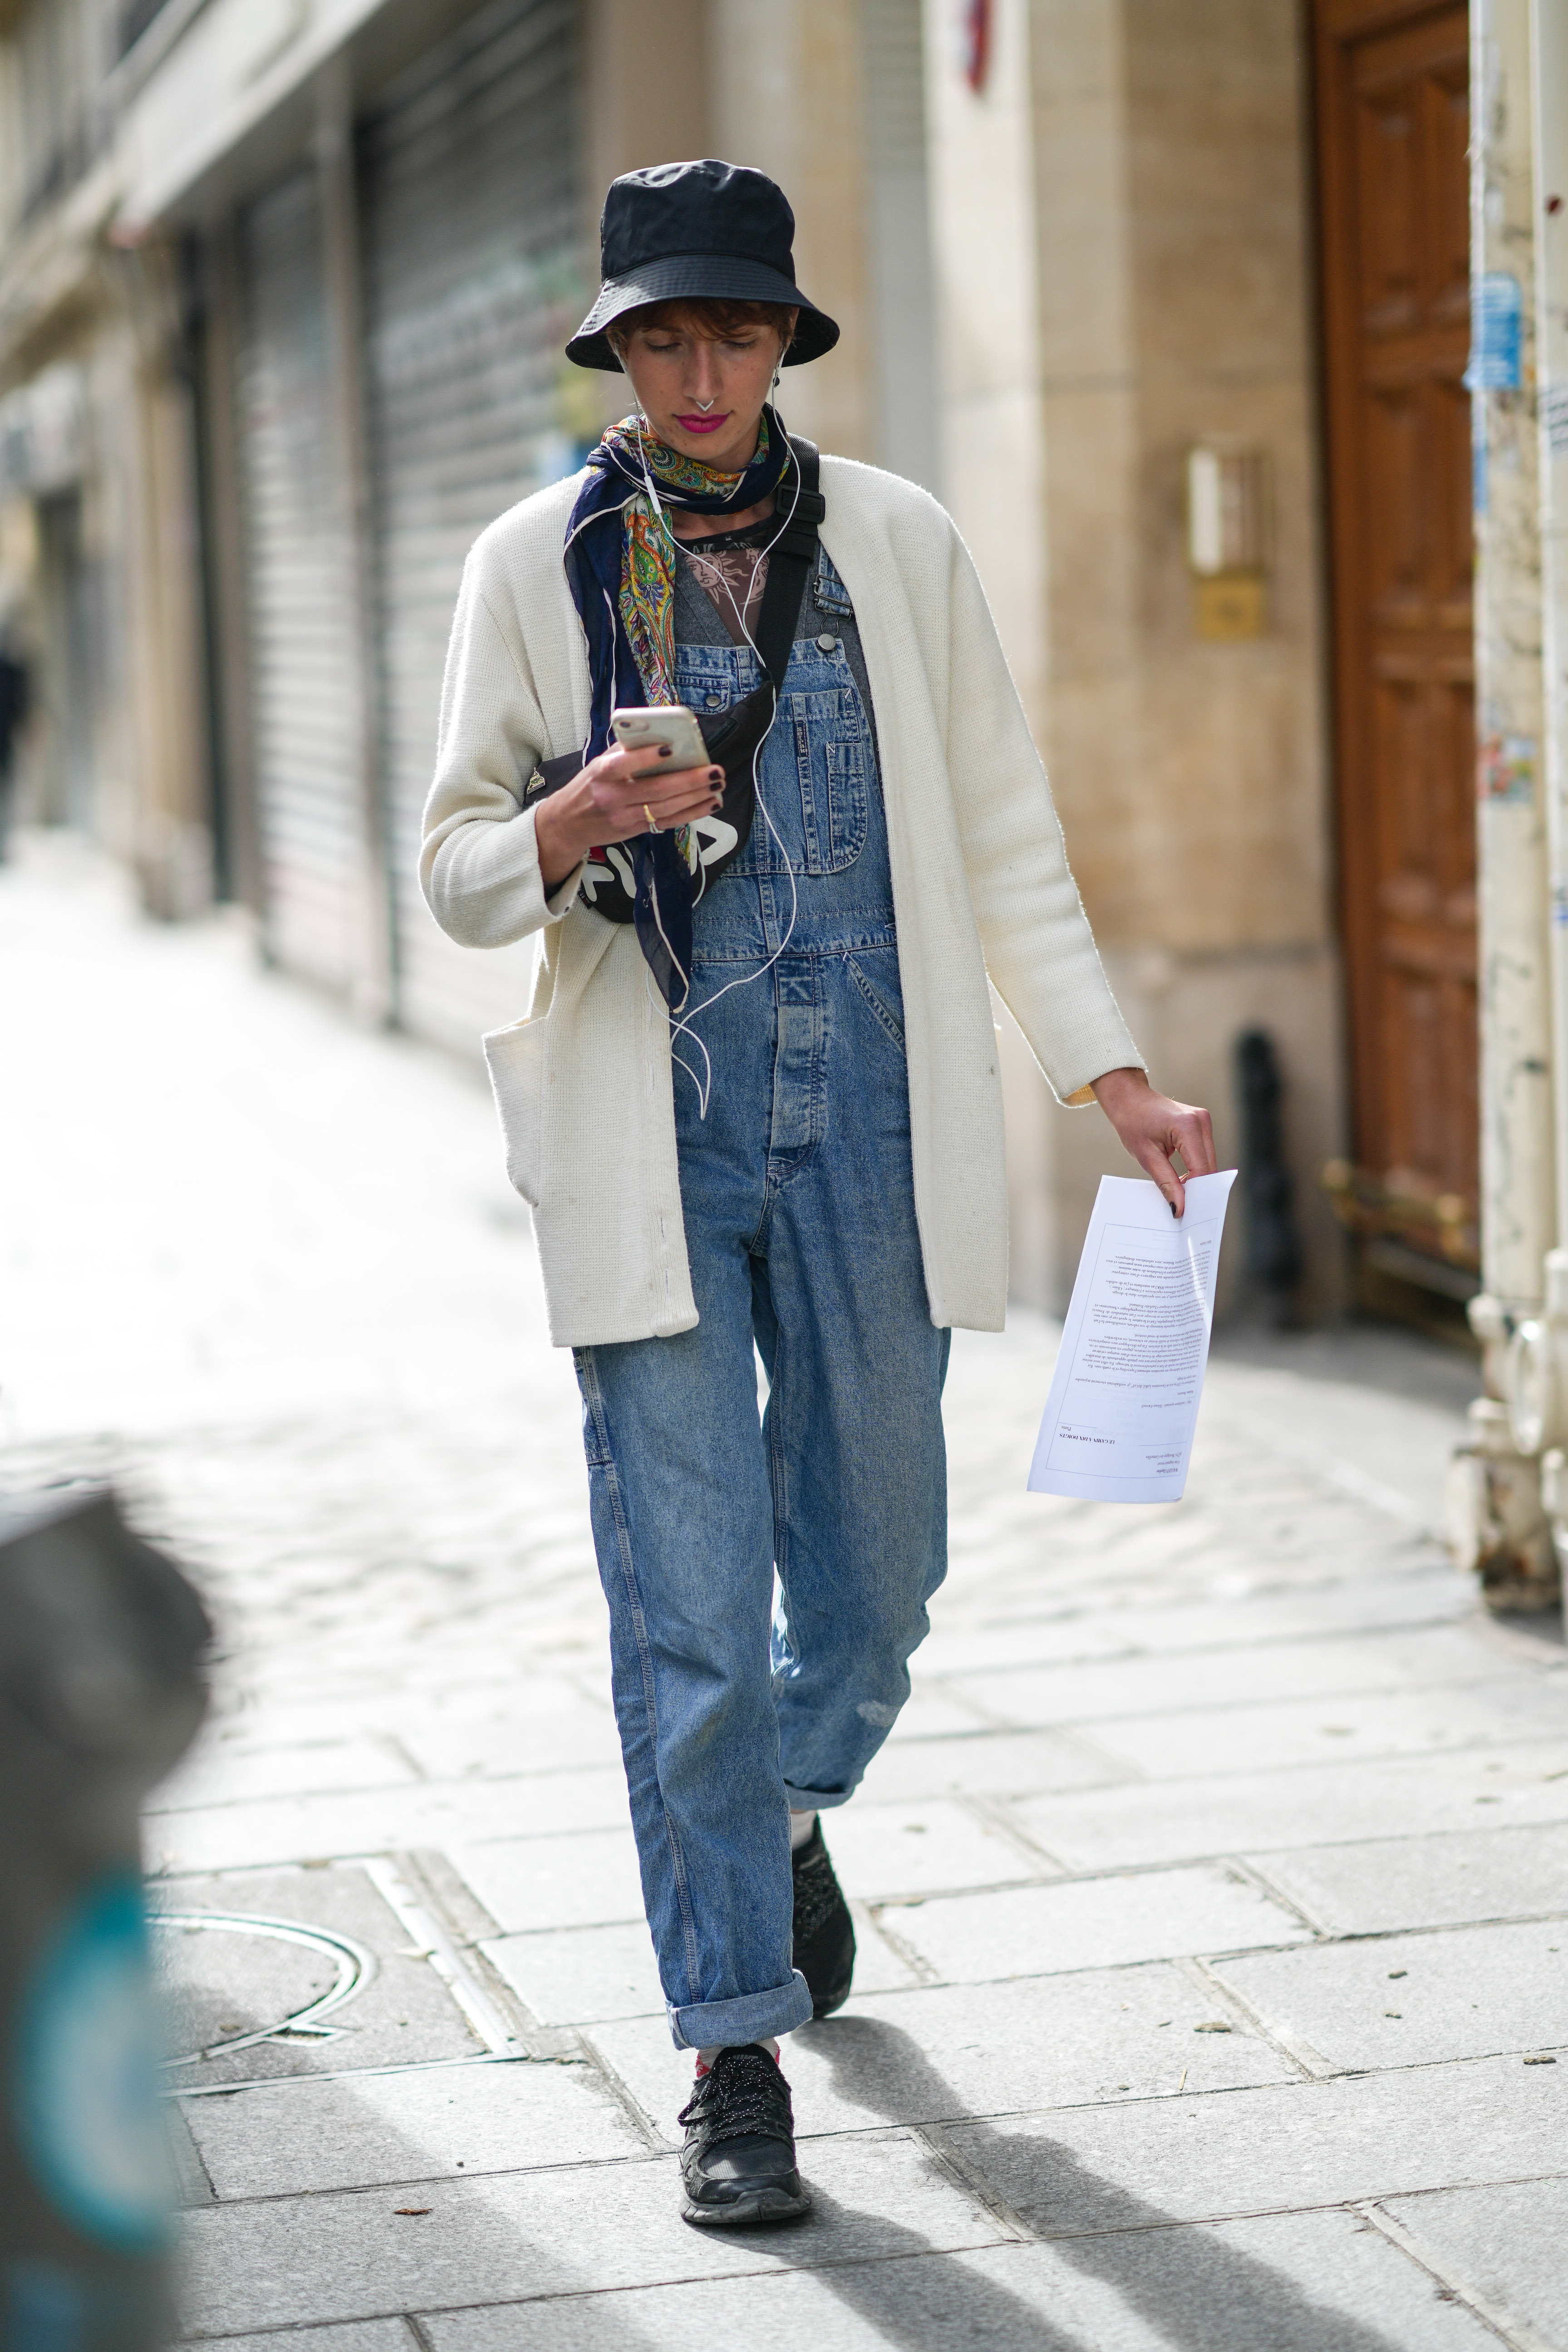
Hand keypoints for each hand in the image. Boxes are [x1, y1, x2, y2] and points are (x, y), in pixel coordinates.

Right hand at [535, 746, 723, 889]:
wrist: (568, 823)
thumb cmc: (590, 785)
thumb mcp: (599, 763)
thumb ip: (627, 751)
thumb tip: (663, 735)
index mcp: (601, 773)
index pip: (622, 764)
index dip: (645, 757)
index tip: (670, 748)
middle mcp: (613, 797)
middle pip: (656, 790)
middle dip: (689, 780)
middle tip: (714, 771)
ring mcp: (625, 817)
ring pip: (667, 808)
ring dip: (697, 797)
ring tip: (717, 784)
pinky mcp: (636, 830)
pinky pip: (669, 822)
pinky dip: (692, 813)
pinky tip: (710, 803)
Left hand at [1091, 1066, 1216, 1216]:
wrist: (1129, 1099)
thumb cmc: (1132, 1123)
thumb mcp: (1146, 1157)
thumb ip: (1166, 1182)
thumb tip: (1179, 1208)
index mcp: (1188, 1126)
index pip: (1201, 1169)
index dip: (1196, 1193)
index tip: (1187, 1212)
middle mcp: (1201, 1121)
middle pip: (1209, 1166)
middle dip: (1199, 1189)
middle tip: (1184, 1209)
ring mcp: (1204, 1121)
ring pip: (1209, 1161)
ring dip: (1198, 1179)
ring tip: (1181, 1195)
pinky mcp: (1202, 1124)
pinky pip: (1204, 1154)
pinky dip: (1196, 1168)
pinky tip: (1183, 1180)